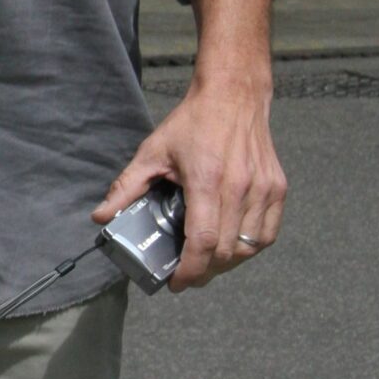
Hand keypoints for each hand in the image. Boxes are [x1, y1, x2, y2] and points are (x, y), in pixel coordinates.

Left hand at [93, 79, 286, 291]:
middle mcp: (240, 187)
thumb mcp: (152, 151)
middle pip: (226, 250)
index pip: (203, 241)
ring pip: (249, 247)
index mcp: (207, 180)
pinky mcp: (277, 188)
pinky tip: (231, 246)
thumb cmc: (193, 123)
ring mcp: (264, 188)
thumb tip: (101, 216)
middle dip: (205, 271)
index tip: (177, 283)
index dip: (191, 270)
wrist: (234, 95)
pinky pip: (267, 233)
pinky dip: (249, 247)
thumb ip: (126, 187)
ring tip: (207, 263)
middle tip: (187, 275)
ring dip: (227, 262)